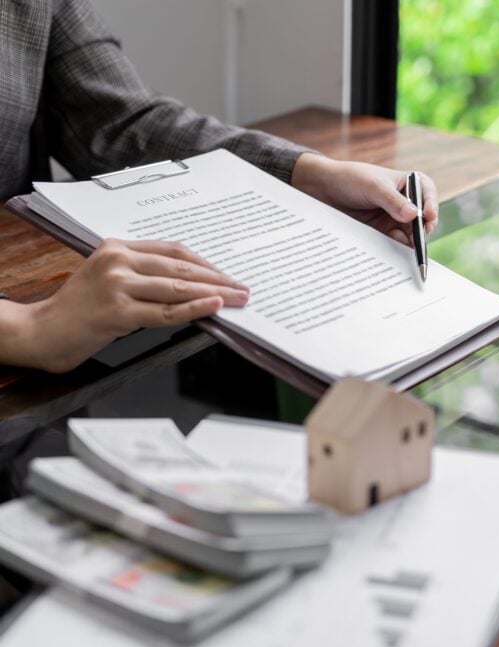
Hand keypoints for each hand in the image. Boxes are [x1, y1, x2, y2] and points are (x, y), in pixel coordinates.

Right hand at [0, 239, 248, 372]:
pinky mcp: (116, 311)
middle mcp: (118, 261)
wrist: (41, 331)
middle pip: (180, 267)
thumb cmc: (79, 310)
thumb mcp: (111, 282)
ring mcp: (116, 285)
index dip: (205, 264)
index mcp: (117, 247)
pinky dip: (193, 309)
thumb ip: (145, 278)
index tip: (227, 275)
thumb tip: (194, 288)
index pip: (173, 251)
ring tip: (237, 299)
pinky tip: (213, 306)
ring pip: (177, 287)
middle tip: (242, 288)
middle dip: (217, 279)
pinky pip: (165, 312)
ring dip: (213, 294)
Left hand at [291, 153, 438, 244]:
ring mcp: (394, 219)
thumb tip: (414, 216)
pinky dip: (397, 249)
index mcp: (407, 184)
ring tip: (406, 250)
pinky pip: (395, 243)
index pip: (427, 193)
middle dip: (421, 229)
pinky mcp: (382, 233)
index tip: (428, 216)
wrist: (323, 190)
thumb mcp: (373, 186)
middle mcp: (404, 202)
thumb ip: (393, 201)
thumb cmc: (350, 178)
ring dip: (411, 242)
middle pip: (422, 218)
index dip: (431, 204)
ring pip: (410, 233)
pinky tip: (396, 254)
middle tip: (417, 239)